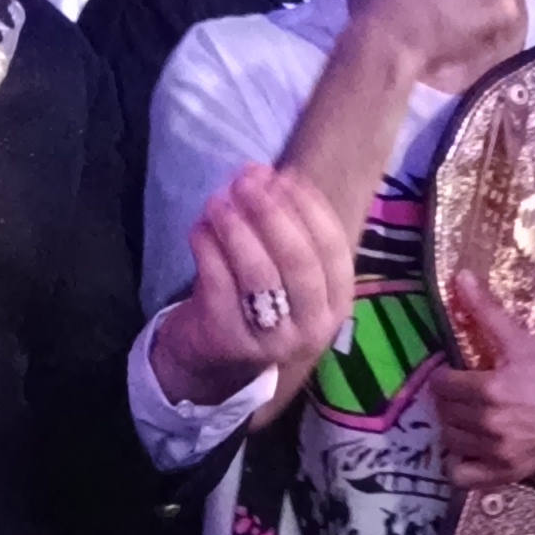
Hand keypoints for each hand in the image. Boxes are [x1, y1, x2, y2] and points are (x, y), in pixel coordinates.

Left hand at [151, 162, 355, 405]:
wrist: (215, 363)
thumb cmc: (257, 303)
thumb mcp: (284, 271)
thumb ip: (282, 223)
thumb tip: (263, 172)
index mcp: (336, 303)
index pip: (332, 247)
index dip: (308, 206)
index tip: (282, 175)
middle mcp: (313, 327)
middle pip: (298, 259)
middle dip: (271, 212)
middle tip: (245, 181)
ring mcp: (273, 340)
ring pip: (259, 272)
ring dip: (236, 227)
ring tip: (217, 200)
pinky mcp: (230, 340)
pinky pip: (220, 284)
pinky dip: (208, 248)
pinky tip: (199, 227)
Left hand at [430, 273, 534, 487]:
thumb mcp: (523, 341)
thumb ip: (486, 311)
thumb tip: (460, 276)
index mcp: (490, 389)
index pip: (441, 384)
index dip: (445, 376)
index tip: (456, 373)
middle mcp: (490, 424)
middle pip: (444, 412)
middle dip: (449, 400)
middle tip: (464, 392)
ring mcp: (497, 452)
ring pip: (450, 440)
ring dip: (454, 427)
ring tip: (468, 416)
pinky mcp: (507, 473)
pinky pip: (463, 477)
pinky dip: (459, 465)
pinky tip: (470, 449)